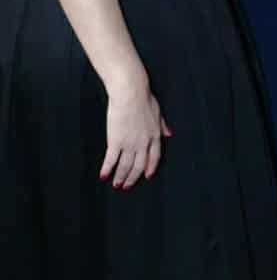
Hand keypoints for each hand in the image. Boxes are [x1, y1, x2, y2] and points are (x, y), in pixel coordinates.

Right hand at [100, 73, 171, 188]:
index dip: (151, 168)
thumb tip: (170, 133)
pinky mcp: (116, 142)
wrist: (131, 93)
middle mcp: (143, 143)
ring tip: (116, 184)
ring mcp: (130, 143)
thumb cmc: (144, 99)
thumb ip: (162, 126)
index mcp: (155, 135)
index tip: (147, 176)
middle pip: (139, 165)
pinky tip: (103, 175)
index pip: (155, 157)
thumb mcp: (158, 113)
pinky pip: (111, 160)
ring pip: (125, 166)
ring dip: (120, 177)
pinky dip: (107, 169)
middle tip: (127, 186)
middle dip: (133, 177)